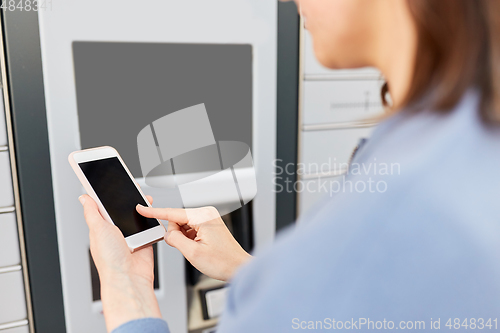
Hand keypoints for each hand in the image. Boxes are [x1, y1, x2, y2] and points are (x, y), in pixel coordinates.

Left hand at [79, 194, 162, 332]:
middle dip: (128, 198)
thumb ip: (92, 212)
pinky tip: (151, 214)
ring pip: (137, 215)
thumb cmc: (110, 259)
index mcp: (101, 228)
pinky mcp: (144, 240)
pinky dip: (151, 220)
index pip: (103, 206)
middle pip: (122, 209)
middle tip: (132, 187)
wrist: (129, 277)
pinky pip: (149, 225)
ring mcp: (131, 236)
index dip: (107, 194)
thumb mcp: (97, 229)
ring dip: (141, 208)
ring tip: (144, 199)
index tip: (111, 181)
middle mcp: (116, 231)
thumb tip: (84, 197)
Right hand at [137, 205, 251, 281]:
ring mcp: (208, 218)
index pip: (172, 213)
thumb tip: (167, 233)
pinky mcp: (209, 224)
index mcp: (203, 216)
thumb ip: (174, 239)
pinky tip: (199, 247)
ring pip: (183, 226)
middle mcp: (206, 214)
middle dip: (176, 235)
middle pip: (177, 220)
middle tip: (188, 248)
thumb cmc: (223, 261)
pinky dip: (189, 239)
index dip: (154, 212)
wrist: (238, 267)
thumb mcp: (192, 253)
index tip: (141, 208)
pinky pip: (190, 229)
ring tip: (197, 249)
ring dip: (184, 238)